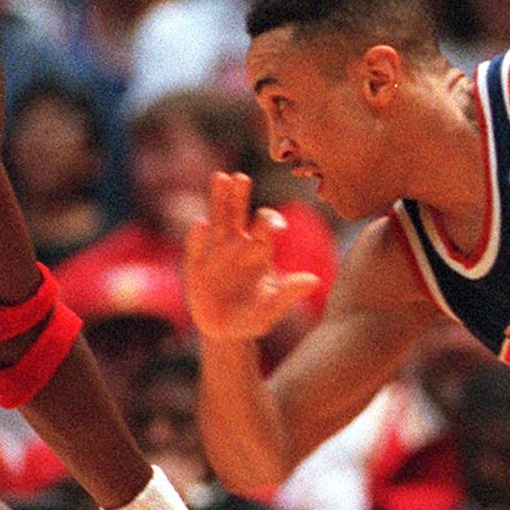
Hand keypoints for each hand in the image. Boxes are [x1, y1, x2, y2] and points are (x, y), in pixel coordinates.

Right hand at [185, 170, 319, 339]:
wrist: (227, 332)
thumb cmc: (255, 317)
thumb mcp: (273, 308)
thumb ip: (289, 293)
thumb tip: (314, 280)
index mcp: (260, 252)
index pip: (266, 228)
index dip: (269, 222)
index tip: (274, 226)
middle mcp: (237, 246)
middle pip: (238, 215)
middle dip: (240, 197)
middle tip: (241, 177)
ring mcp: (215, 253)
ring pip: (216, 221)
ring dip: (218, 200)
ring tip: (220, 177)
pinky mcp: (196, 265)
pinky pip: (196, 247)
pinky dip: (197, 236)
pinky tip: (201, 223)